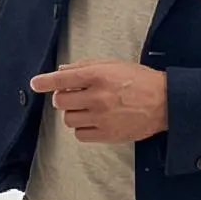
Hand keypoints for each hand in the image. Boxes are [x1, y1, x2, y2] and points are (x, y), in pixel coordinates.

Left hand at [27, 61, 167, 142]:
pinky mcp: (107, 135)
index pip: (62, 79)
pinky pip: (80, 135)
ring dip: (73, 113)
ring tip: (88, 109)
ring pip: (68, 119)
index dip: (45, 82)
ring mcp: (102, 117)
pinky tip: (94, 121)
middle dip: (64, 98)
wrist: (165, 102)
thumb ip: (86, 66)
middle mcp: (97, 97)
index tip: (35, 84)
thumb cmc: (140, 80)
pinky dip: (82, 128)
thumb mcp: (114, 65)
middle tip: (76, 96)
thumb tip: (62, 71)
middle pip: (61, 101)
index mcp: (98, 76)